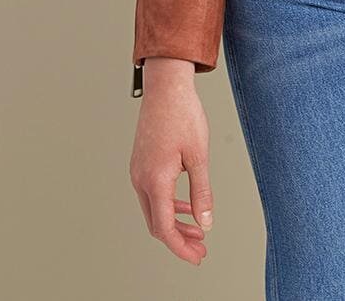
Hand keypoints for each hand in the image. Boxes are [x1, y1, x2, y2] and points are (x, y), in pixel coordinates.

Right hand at [129, 58, 213, 265]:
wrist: (166, 87)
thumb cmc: (183, 116)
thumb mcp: (199, 155)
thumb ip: (202, 192)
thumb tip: (206, 223)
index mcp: (155, 180)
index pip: (164, 228)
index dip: (181, 247)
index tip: (197, 257)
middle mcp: (141, 179)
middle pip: (157, 223)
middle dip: (179, 240)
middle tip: (201, 250)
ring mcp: (138, 171)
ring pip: (154, 210)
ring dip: (174, 224)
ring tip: (197, 232)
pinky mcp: (141, 164)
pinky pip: (152, 194)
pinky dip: (169, 206)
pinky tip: (186, 207)